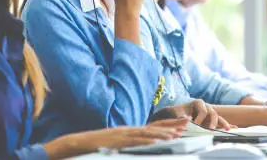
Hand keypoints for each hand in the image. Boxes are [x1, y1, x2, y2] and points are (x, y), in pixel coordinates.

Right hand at [44, 120, 183, 159]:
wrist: (78, 142)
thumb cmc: (97, 145)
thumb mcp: (117, 142)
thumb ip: (130, 142)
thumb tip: (146, 145)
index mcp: (130, 131)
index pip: (154, 126)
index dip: (169, 123)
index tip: (184, 122)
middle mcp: (129, 130)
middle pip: (155, 126)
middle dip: (172, 124)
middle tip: (188, 123)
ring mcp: (124, 135)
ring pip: (148, 133)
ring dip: (164, 132)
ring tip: (178, 133)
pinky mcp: (118, 141)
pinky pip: (135, 141)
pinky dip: (147, 141)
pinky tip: (157, 142)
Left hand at [154, 99, 230, 129]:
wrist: (177, 113)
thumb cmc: (177, 112)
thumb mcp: (177, 113)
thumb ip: (181, 116)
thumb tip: (186, 120)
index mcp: (198, 103)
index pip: (203, 110)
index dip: (200, 118)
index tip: (196, 125)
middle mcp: (205, 107)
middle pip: (212, 113)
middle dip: (213, 121)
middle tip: (211, 129)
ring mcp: (209, 113)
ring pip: (217, 117)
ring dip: (222, 123)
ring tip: (228, 129)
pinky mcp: (210, 120)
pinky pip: (219, 122)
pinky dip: (225, 124)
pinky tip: (234, 127)